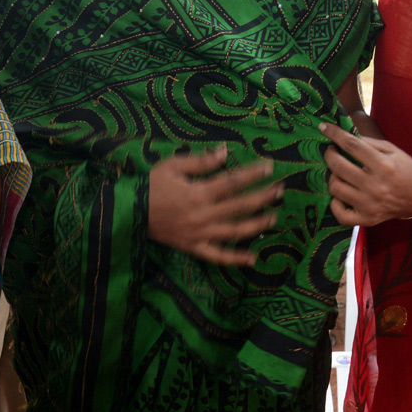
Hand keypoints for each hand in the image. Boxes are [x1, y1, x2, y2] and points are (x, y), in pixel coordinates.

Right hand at [148, 145, 281, 265]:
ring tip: (273, 218)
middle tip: (280, 191)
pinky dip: (236, 259)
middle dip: (262, 197)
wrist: (131, 213)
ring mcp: (200, 234)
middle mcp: (203, 215)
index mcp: (198, 193)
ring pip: (234, 231)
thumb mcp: (172, 166)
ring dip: (256, 225)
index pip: (232, 182)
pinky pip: (218, 256)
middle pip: (239, 206)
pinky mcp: (194, 247)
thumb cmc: (151, 185)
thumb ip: (200, 161)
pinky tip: (253, 258)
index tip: (269, 168)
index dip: (252, 174)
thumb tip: (225, 152)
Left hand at [321, 122, 411, 226]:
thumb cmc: (407, 171)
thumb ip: (369, 143)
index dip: (335, 134)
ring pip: (336, 188)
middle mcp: (375, 186)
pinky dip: (335, 203)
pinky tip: (340, 195)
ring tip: (339, 172)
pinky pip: (340, 214)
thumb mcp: (394, 151)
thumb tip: (345, 135)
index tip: (323, 126)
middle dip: (329, 154)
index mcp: (384, 166)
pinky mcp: (367, 219)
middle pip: (339, 166)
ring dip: (332, 176)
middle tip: (332, 151)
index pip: (352, 146)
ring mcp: (370, 205)